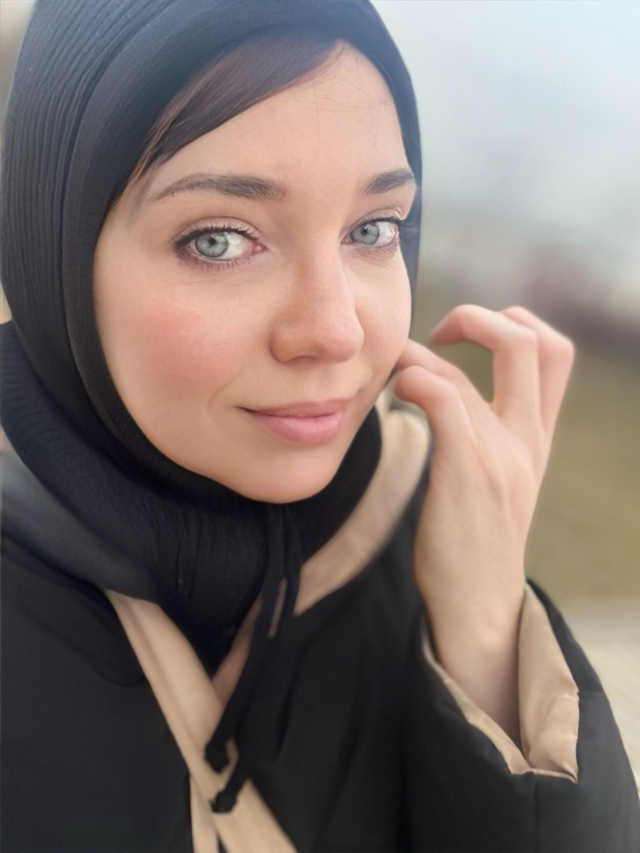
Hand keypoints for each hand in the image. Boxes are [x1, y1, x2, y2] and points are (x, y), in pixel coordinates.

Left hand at [395, 305, 573, 737]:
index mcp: (537, 438)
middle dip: (476, 317)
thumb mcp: (501, 480)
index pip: (554, 352)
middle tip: (435, 336)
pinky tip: (397, 398)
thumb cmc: (475, 542)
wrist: (479, 607)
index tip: (467, 339)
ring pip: (464, 372)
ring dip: (418, 357)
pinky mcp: (467, 473)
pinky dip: (414, 381)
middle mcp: (527, 440)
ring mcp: (500, 455)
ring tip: (394, 377)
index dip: (515, 323)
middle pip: (531, 343)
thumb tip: (443, 388)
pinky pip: (444, 400)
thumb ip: (488, 433)